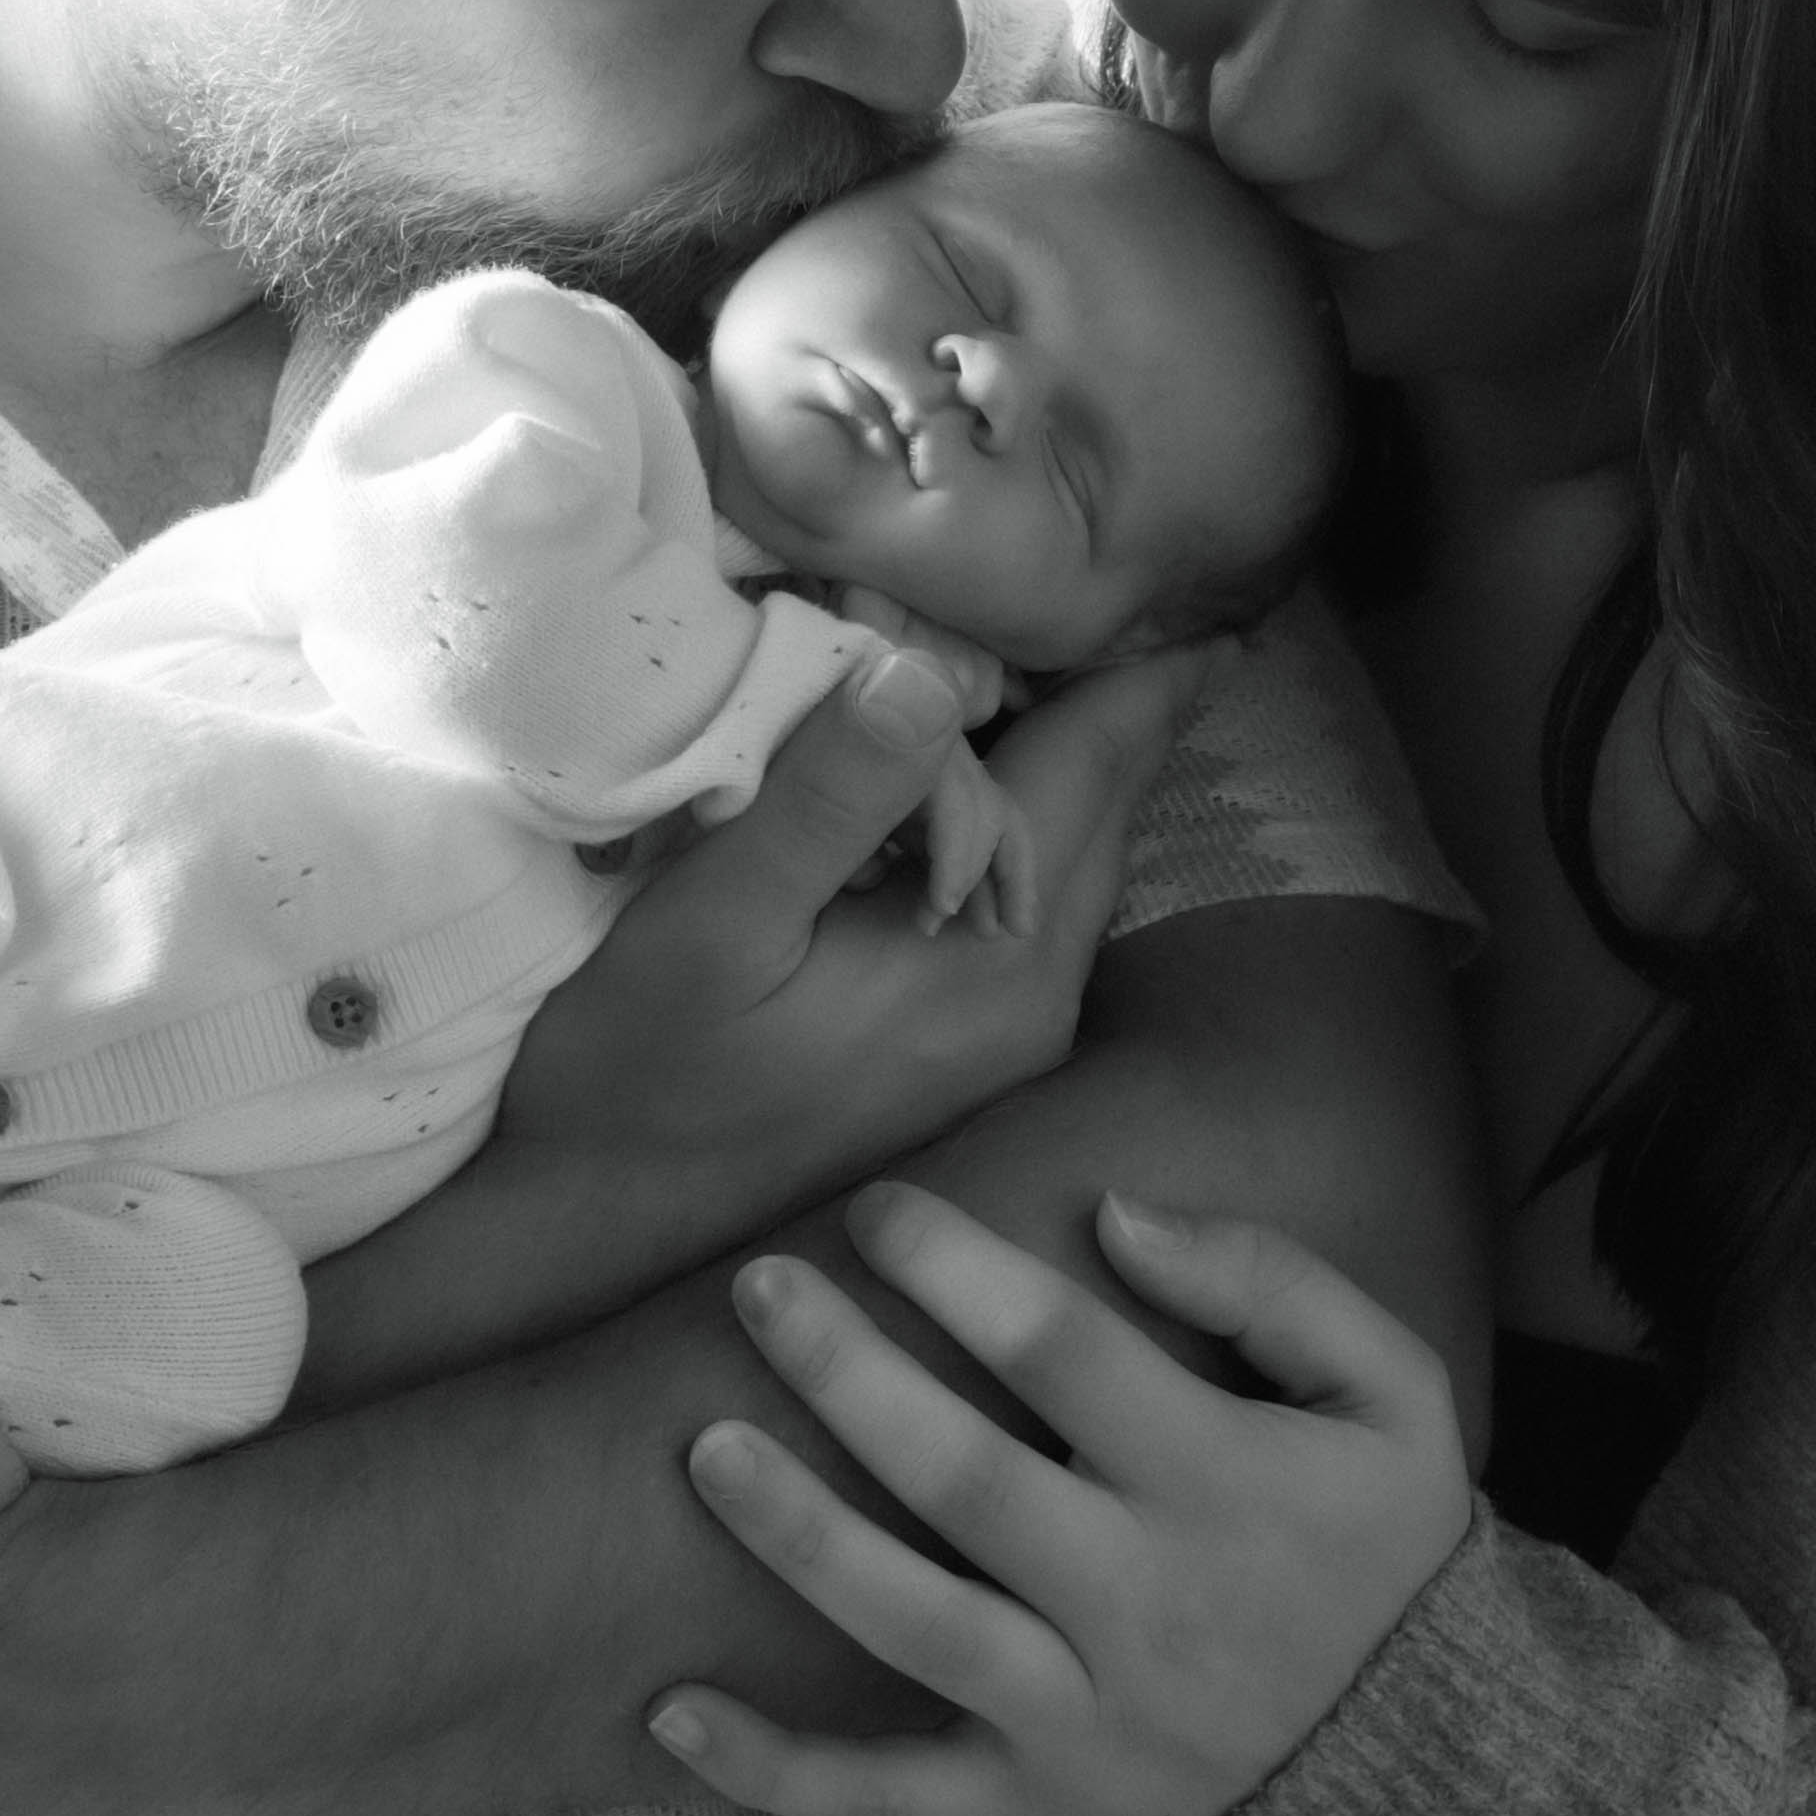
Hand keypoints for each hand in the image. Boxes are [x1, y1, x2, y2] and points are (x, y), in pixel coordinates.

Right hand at [502, 641, 1212, 1220]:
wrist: (590, 1219)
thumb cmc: (634, 1071)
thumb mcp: (717, 920)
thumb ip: (829, 795)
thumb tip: (925, 669)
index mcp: (1000, 967)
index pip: (1097, 779)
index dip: (1149, 679)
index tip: (1225, 605)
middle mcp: (1033, 1006)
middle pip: (1102, 816)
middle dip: (1122, 705)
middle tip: (1162, 597)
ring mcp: (1003, 1033)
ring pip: (1066, 855)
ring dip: (1068, 756)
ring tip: (1084, 651)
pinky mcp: (959, 1042)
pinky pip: (1020, 894)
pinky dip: (1017, 813)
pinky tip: (983, 762)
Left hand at [644, 1182, 1474, 1815]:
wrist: (1415, 1768)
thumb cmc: (1378, 1545)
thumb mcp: (1393, 1393)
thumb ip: (1273, 1283)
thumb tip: (1117, 1212)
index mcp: (1225, 1488)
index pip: (1068, 1356)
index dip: (961, 1268)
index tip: (877, 1208)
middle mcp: (1145, 1608)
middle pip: (967, 1481)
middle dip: (850, 1376)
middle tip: (756, 1285)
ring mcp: (1082, 1720)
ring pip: (913, 1628)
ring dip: (798, 1538)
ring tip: (704, 1447)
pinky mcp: (1035, 1807)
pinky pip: (891, 1802)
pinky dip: (776, 1772)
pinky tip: (668, 1711)